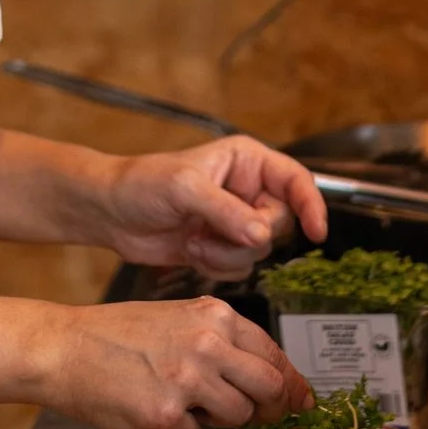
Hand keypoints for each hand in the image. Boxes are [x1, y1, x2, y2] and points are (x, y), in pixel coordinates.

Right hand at [39, 295, 313, 428]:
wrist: (64, 346)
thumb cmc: (118, 333)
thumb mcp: (178, 318)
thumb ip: (223, 341)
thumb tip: (274, 380)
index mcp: (215, 314)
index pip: (274, 355)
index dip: (291, 384)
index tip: (301, 402)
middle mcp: (208, 343)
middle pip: (270, 389)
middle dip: (265, 407)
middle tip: (250, 415)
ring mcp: (188, 380)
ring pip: (238, 418)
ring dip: (218, 419)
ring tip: (180, 399)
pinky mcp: (165, 416)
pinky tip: (152, 408)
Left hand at [98, 137, 327, 279]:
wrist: (110, 213)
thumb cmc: (141, 183)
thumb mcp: (184, 188)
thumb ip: (225, 210)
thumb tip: (260, 233)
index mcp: (246, 161)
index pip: (295, 179)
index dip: (311, 204)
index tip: (317, 231)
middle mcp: (246, 189)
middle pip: (280, 223)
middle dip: (248, 236)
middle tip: (214, 232)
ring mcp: (234, 220)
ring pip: (260, 251)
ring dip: (227, 254)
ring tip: (195, 240)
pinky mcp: (221, 246)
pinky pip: (241, 267)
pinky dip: (218, 266)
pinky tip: (192, 250)